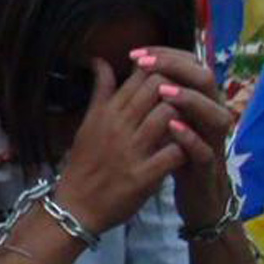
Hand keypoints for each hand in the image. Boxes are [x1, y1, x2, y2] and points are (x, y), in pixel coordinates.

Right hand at [55, 59, 186, 234]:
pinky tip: (186, 148)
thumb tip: (99, 60)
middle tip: (182, 98)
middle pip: (156, 89)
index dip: (159, 71)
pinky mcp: (144, 176)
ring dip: (182, 115)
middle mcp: (119, 126)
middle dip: (175, 88)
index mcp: (106, 111)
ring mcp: (132, 150)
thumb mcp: (89, 121)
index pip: (139, 76)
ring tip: (186, 122)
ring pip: (167, 116)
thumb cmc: (84, 160)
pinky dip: (185, 148)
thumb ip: (100, 92)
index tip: (167, 78)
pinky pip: (173, 154)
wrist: (77, 203)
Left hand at [132, 47, 233, 228]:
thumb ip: (149, 90)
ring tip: (162, 90)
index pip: (189, 64)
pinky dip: (190, 137)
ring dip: (188, 99)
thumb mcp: (160, 117)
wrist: (193, 194)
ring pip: (215, 112)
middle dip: (175, 67)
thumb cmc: (173, 149)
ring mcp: (213, 140)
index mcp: (197, 99)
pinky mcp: (209, 166)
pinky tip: (172, 126)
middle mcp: (210, 114)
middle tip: (145, 63)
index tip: (134, 54)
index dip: (164, 55)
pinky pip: (206, 150)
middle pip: (205, 79)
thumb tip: (130, 61)